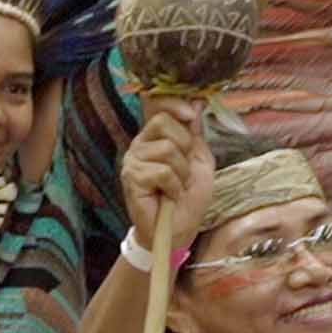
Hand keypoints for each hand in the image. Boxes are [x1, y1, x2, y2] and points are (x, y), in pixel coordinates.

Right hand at [121, 99, 213, 254]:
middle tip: (185, 168)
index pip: (157, 107)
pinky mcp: (131, 178)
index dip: (172, 103)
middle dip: (184, 145)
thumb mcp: (200, 161)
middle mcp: (140, 145)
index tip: (191, 112)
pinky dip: (174, 186)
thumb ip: (195, 134)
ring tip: (177, 186)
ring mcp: (133, 161)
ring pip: (166, 149)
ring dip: (182, 172)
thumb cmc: (188, 197)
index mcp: (156, 137)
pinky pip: (162, 171)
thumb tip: (196, 103)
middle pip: (162, 122)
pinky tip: (169, 196)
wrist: (178, 229)